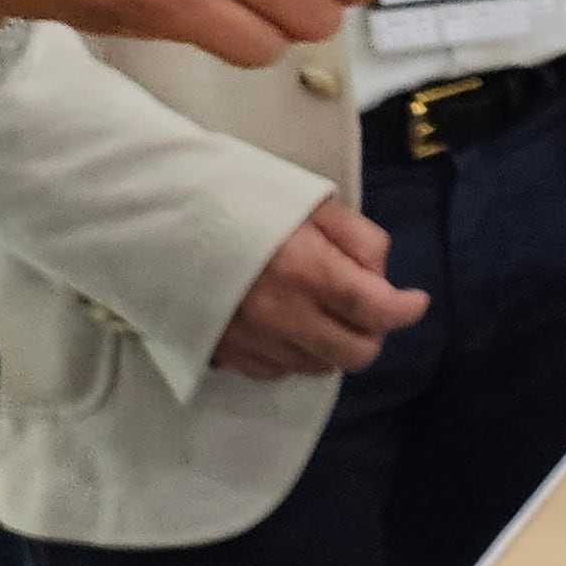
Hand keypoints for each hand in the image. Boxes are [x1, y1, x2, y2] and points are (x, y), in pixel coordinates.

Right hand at [211, 196, 423, 378]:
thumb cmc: (232, 195)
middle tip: (367, 308)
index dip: (406, 309)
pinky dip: (293, 353)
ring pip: (317, 366)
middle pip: (355, 353)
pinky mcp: (221, 352)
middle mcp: (282, 315)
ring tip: (323, 312)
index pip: (376, 309)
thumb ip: (356, 236)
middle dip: (372, 333)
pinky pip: (275, 370)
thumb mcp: (306, 199)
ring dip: (332, 345)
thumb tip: (380, 273)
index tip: (414, 300)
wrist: (151, 212)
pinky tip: (286, 325)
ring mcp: (250, 339)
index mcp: (306, 271)